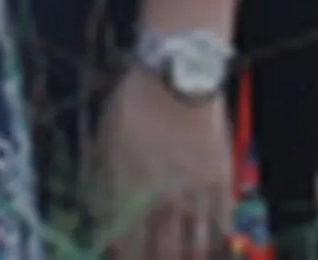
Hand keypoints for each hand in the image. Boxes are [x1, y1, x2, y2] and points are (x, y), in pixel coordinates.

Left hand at [93, 63, 232, 259]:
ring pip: (195, 248)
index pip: (127, 244)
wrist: (177, 75)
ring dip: (187, 258)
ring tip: (181, 259)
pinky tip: (213, 244)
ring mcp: (195, 192)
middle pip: (162, 253)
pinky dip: (217, 239)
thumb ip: (101, 180)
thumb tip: (96, 215)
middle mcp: (163, 198)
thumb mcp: (105, 137)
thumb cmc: (134, 102)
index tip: (122, 258)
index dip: (125, 257)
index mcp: (131, 189)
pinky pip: (221, 223)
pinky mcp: (220, 182)